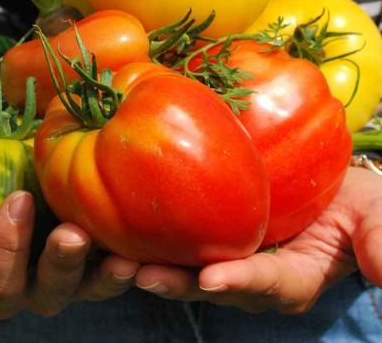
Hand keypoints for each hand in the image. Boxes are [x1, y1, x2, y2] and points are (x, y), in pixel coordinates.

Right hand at [0, 191, 138, 318]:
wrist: (26, 187)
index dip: (2, 250)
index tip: (16, 200)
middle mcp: (39, 287)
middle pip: (47, 292)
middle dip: (58, 266)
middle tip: (69, 234)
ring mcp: (79, 278)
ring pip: (92, 287)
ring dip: (105, 274)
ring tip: (122, 257)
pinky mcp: (110, 260)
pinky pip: (126, 269)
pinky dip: (136, 261)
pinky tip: (147, 247)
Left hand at [135, 167, 381, 313]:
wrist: (332, 186)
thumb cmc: (359, 204)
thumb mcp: (376, 218)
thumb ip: (379, 242)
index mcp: (295, 277)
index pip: (269, 285)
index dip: (241, 282)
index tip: (212, 279)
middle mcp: (255, 276)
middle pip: (213, 285)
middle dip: (177, 283)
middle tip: (139, 274)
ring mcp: (231, 256)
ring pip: (187, 267)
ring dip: (153, 265)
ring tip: (115, 257)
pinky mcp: (212, 233)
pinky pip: (182, 239)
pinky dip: (153, 236)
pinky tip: (122, 223)